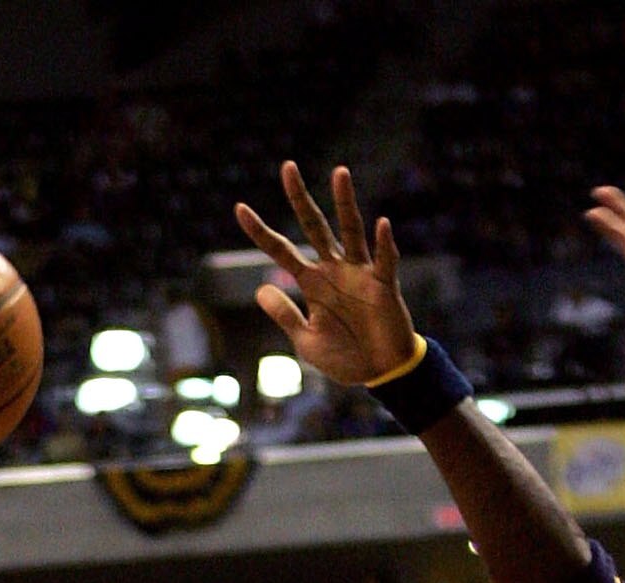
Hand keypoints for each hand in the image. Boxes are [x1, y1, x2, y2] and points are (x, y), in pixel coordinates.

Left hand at [234, 161, 418, 389]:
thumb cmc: (346, 358)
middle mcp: (334, 270)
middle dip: (300, 199)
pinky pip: (385, 260)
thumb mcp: (306, 341)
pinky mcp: (383, 285)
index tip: (239, 209)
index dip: (261, 232)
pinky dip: (384, 244)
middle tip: (287, 167)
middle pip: (314, 226)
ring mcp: (359, 274)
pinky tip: (382, 224)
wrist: (380, 373)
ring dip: (345, 203)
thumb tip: (259, 291)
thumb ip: (285, 315)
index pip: (281, 251)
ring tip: (339, 173)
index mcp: (312, 283)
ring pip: (351, 230)